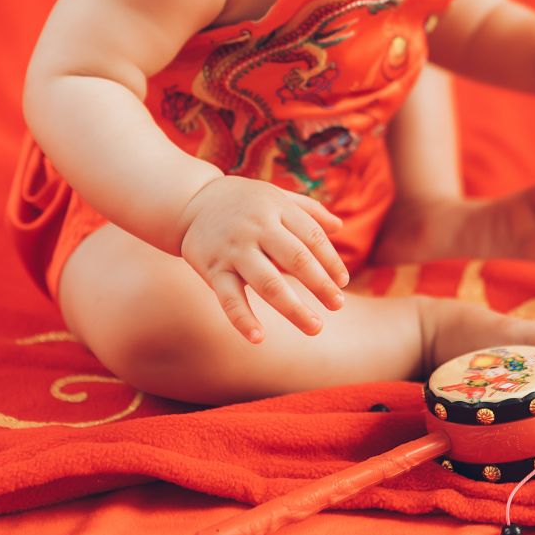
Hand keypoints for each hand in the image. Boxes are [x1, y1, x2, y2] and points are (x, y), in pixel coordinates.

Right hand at [179, 176, 349, 342]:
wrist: (191, 202)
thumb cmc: (244, 202)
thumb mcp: (277, 196)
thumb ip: (309, 210)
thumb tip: (339, 226)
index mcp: (277, 209)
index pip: (312, 236)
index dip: (331, 261)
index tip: (343, 283)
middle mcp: (258, 228)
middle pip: (297, 259)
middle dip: (321, 285)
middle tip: (338, 305)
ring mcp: (235, 250)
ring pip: (268, 284)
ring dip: (294, 308)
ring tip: (315, 327)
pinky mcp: (213, 269)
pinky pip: (230, 298)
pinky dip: (243, 319)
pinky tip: (259, 338)